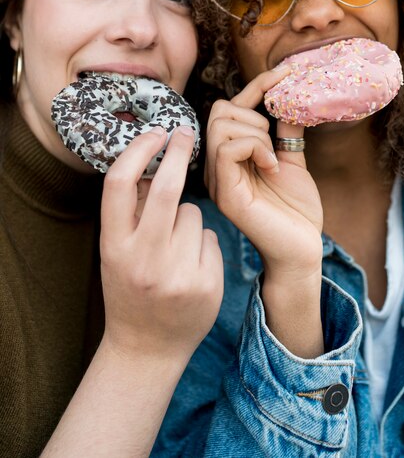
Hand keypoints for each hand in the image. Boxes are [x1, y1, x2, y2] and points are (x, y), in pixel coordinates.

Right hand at [100, 126, 223, 364]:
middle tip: (184, 133)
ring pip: (194, 213)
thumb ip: (129, 213)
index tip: (154, 132)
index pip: (119, 184)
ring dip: (188, 218)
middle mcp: (144, 259)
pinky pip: (211, 238)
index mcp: (113, 247)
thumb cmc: (129, 289)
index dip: (138, 150)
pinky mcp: (207, 284)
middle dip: (178, 152)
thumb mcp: (116, 252)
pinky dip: (203, 244)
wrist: (147, 348)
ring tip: (177, 249)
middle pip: (166, 187)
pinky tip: (193, 267)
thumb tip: (148, 160)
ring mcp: (178, 273)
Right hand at [205, 68, 322, 283]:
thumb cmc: (296, 212)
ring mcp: (218, 179)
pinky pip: (227, 149)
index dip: (256, 86)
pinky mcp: (225, 192)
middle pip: (218, 111)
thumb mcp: (292, 160)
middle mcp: (217, 166)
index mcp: (230, 157)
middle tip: (274, 145)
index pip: (231, 109)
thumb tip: (288, 98)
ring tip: (273, 159)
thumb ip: (284, 132)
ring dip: (257, 134)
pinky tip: (271, 167)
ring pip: (221, 126)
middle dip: (253, 115)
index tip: (286, 73)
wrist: (301, 250)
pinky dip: (255, 148)